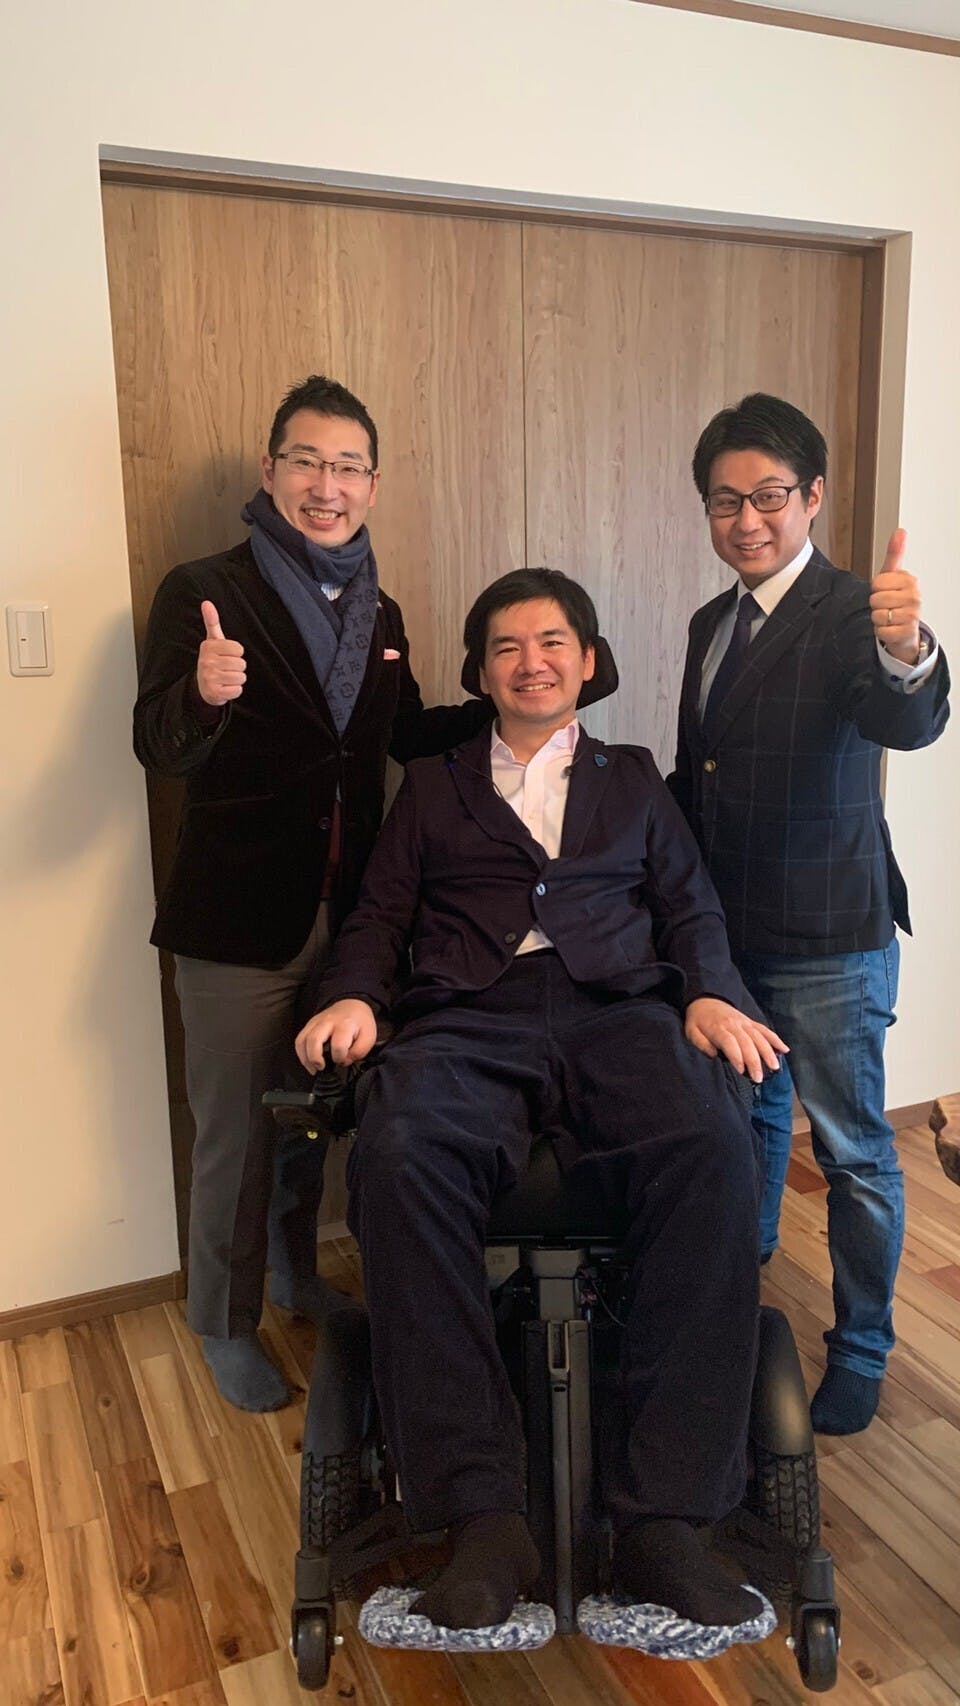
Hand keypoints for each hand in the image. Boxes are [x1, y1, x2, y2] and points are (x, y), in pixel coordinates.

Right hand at [197, 600, 245, 705]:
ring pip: (241, 677)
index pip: (239, 649)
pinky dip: (234, 691)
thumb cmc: (213, 660)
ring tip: (226, 678)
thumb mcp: (213, 641)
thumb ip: (212, 622)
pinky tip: (225, 688)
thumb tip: (206, 602)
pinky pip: (237, 690)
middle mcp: (206, 661)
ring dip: (237, 679)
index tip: (227, 656)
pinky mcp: (214, 692)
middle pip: (241, 664)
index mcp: (208, 647)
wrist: (202, 687)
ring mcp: (209, 677)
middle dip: (237, 668)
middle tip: (226, 669)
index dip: (237, 654)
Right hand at [296, 999, 377, 1070]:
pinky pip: (299, 1039)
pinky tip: (308, 1062)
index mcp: (345, 1024)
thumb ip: (359, 1052)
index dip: (340, 1057)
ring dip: (305, 1058)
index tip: (344, 1060)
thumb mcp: (369, 1037)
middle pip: (314, 1040)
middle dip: (315, 1058)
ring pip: (302, 1040)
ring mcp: (316, 1022)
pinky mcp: (310, 1025)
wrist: (352, 1005)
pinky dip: (300, 1053)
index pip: (338, 1045)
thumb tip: (344, 1061)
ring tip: (313, 1068)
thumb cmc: (360, 1022)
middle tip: (322, 1067)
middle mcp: (328, 1022)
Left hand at [685, 997, 787, 1083]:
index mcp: (718, 1029)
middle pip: (748, 1043)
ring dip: (768, 1052)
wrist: (706, 999)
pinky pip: (765, 1030)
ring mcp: (745, 1022)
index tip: (741, 1071)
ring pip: (760, 1037)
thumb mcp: (691, 1032)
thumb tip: (713, 1055)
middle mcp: (734, 1025)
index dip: (737, 1057)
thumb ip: (701, 1044)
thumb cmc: (698, 1020)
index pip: (730, 1043)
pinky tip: (784, 1050)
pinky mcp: (751, 1022)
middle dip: (754, 1061)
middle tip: (759, 1078)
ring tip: (775, 1067)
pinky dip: (775, 1040)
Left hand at [869, 529, 922, 663]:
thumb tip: (900, 531)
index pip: (877, 582)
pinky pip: (881, 631)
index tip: (885, 591)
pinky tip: (890, 629)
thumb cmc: (897, 601)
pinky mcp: (906, 633)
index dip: (876, 589)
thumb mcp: (894, 576)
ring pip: (877, 615)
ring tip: (888, 617)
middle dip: (876, 605)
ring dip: (878, 619)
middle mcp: (914, 597)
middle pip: (876, 599)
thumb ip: (895, 554)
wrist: (906, 630)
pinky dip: (881, 632)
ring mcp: (912, 615)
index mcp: (910, 581)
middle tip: (887, 606)